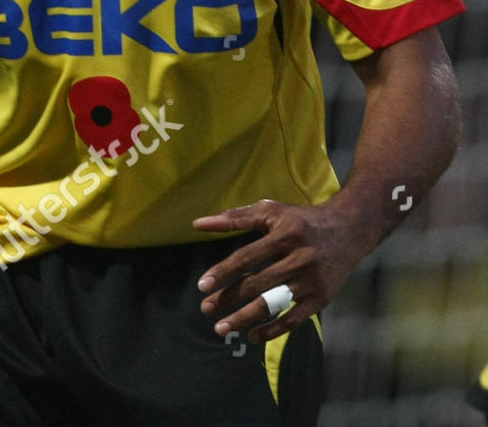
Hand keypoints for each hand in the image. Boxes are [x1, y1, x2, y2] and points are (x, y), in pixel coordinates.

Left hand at [192, 198, 371, 342]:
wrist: (349, 230)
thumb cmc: (301, 219)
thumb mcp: (270, 211)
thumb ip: (234, 217)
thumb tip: (197, 224)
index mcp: (285, 234)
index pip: (247, 257)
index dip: (223, 272)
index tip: (202, 286)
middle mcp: (300, 258)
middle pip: (257, 284)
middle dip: (229, 299)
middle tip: (206, 309)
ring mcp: (313, 281)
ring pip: (274, 304)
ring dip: (245, 319)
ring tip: (222, 328)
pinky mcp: (323, 298)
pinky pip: (295, 319)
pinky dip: (273, 330)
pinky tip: (252, 336)